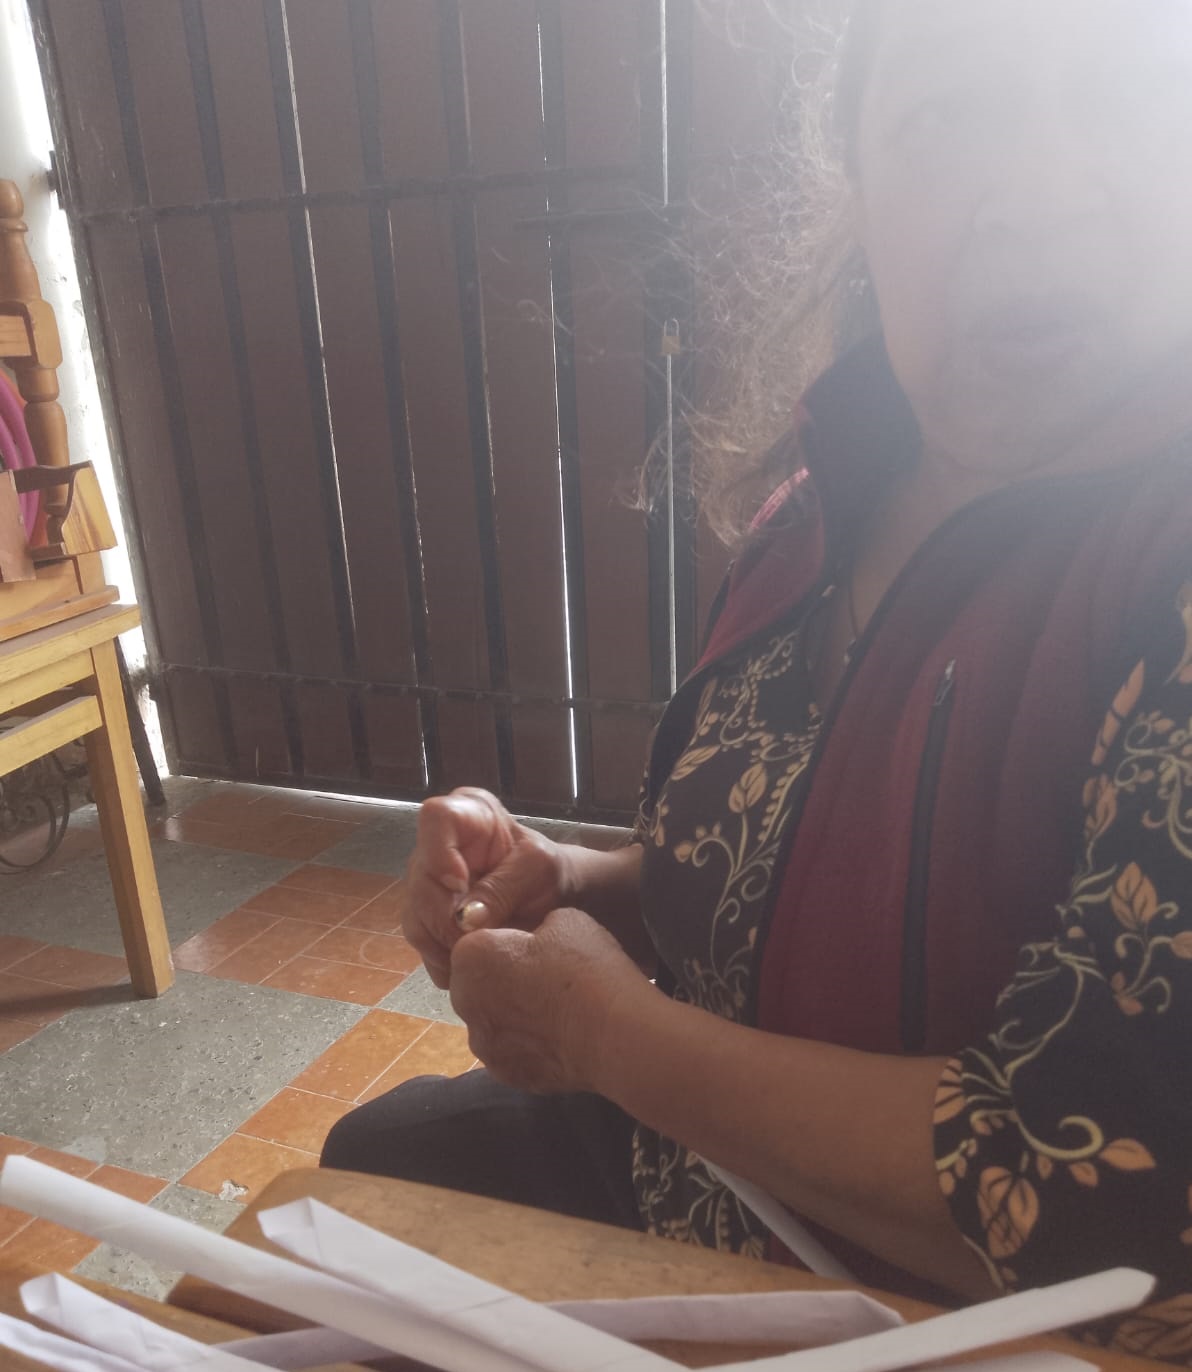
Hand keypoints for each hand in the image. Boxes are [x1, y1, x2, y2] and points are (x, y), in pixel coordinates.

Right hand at [401, 788, 573, 987]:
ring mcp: (428, 881)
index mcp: (468, 814)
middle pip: (420, 877)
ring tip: (475, 956)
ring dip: (442, 942)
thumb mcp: (538, 870)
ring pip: (415, 914)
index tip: (460, 884)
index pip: (437, 817)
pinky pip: (422, 940)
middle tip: (473, 939)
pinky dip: (442, 957)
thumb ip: (503, 888)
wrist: (552, 900)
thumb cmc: (548, 871)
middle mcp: (438, 844)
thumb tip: (465, 920)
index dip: (439, 852)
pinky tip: (466, 964)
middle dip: (444, 916)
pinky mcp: (427, 914)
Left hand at [449, 907, 650, 1093]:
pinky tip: (559, 1038)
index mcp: (471, 958)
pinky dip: (528, 1045)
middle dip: (503, 978)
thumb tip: (535, 941)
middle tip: (546, 977)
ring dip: (514, 1015)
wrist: (614, 1034)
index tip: (538, 946)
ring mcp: (483, 1045)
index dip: (508, 941)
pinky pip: (510, 1052)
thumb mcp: (564, 919)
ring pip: (493, 1021)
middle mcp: (464, 1003)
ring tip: (556, 1011)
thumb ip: (535, 927)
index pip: (477, 941)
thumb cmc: (586, 968)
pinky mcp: (505, 1076)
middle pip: (478, 983)